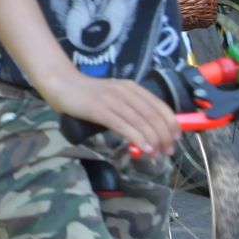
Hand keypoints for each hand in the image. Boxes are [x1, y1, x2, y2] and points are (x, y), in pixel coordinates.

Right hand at [41, 71, 180, 159]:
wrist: (63, 85)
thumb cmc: (88, 94)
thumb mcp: (114, 96)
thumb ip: (129, 108)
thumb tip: (147, 129)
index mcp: (132, 88)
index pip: (159, 105)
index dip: (171, 123)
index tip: (176, 138)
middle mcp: (126, 92)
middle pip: (153, 116)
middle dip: (164, 136)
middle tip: (168, 151)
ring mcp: (113, 101)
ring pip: (141, 122)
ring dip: (154, 140)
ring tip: (158, 154)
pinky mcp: (101, 111)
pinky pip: (124, 126)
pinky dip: (138, 139)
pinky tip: (144, 149)